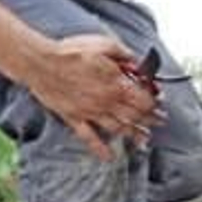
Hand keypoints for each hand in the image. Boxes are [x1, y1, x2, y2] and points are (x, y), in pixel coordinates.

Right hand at [24, 34, 165, 160]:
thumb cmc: (71, 52)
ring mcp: (91, 112)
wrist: (41, 63)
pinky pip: (90, 138)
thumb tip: (136, 62)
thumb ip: (124, 55)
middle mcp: (107, 102)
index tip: (160, 103)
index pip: (144, 100)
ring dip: (134, 134)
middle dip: (151, 120)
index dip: (155, 103)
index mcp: (117, 84)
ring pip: (118, 128)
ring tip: (144, 139)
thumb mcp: (105, 45)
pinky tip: (109, 157)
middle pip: (135, 116)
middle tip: (160, 122)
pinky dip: (100, 149)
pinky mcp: (74, 118)